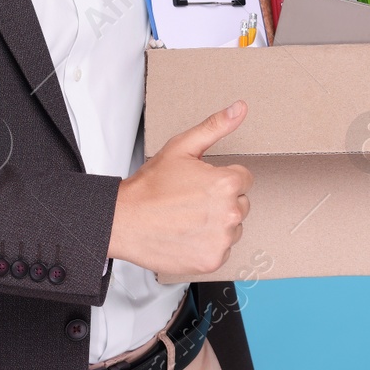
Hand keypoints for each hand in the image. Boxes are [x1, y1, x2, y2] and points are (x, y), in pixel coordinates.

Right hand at [108, 100, 254, 275]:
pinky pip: (221, 249)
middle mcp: (230, 213)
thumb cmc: (150, 186)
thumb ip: (215, 127)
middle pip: (240, 204)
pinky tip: (187, 235)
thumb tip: (240, 109)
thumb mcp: (182, 147)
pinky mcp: (212, 260)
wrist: (125, 220)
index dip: (221, 178)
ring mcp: (222, 240)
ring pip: (232, 228)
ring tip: (187, 219)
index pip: (245, 179)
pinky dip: (207, 244)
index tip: (200, 183)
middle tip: (191, 201)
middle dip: (221, 201)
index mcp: (227, 183)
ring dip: (216, 224)